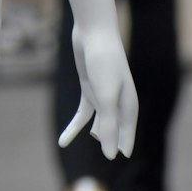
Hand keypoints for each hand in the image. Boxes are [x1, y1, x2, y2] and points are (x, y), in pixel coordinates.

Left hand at [59, 23, 137, 160]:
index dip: (123, 146)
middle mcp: (118, 101)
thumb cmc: (104, 62)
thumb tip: (111, 156)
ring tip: (82, 144)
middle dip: (108, 142)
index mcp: (128, 104)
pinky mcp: (89, 89)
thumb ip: (109, 125)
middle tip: (105, 158)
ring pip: (98, 123)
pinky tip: (63, 141)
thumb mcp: (106, 96)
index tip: (121, 158)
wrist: (93, 32)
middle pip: (113, 130)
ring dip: (91, 133)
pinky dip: (74, 128)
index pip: (127, 133)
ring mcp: (102, 95)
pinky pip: (83, 114)